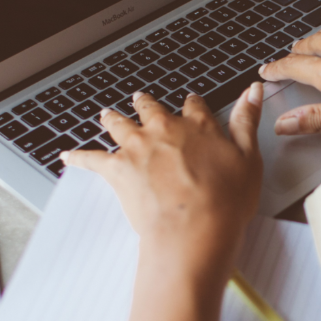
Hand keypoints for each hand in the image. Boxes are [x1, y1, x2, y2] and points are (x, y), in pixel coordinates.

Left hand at [62, 85, 263, 288]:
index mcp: (198, 126)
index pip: (194, 106)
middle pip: (151, 109)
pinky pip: (91, 159)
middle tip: (142, 100)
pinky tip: (68, 155)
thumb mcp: (249, 158)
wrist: (193, 230)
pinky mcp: (117, 169)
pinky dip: (78, 157)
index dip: (192, 104)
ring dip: (112, 118)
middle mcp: (165, 130)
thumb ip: (247, 121)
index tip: (191, 102)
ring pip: (119, 125)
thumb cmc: (225, 201)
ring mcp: (138, 148)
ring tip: (106, 114)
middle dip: (146, 104)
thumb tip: (253, 91)